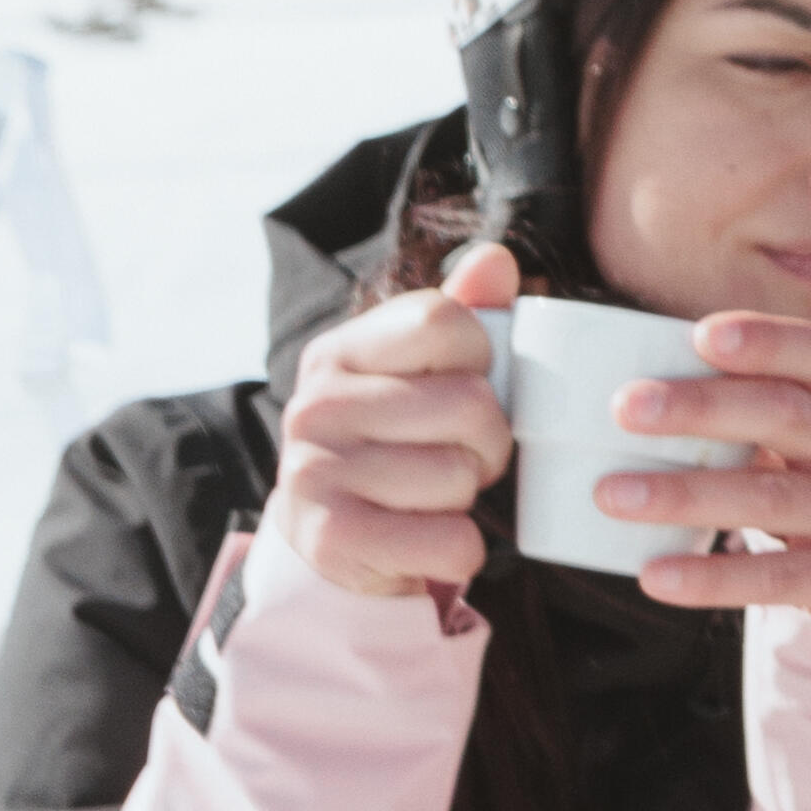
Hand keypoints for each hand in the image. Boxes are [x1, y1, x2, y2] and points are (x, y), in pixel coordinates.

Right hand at [273, 245, 522, 603]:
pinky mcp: (334, 541)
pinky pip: (452, 542)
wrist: (330, 542)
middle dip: (488, 440)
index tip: (462, 387)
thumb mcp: (421, 374)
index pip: (443, 321)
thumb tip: (495, 259)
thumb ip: (464, 313)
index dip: (481, 359)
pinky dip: (461, 550)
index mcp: (338, 353)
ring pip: (461, 475)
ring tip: (431, 496)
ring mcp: (315, 473)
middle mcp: (315, 406)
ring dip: (467, 496)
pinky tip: (427, 540)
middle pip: (469, 403)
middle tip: (458, 455)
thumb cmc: (395, 444)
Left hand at [607, 305, 810, 627]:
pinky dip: (709, 578)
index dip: (766, 340)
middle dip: (702, 408)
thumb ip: (737, 409)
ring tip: (610, 495)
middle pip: (787, 416)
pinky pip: (774, 577)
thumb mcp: (801, 435)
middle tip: (622, 408)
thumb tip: (610, 383)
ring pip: (772, 498)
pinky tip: (653, 573)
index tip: (700, 335)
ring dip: (685, 494)